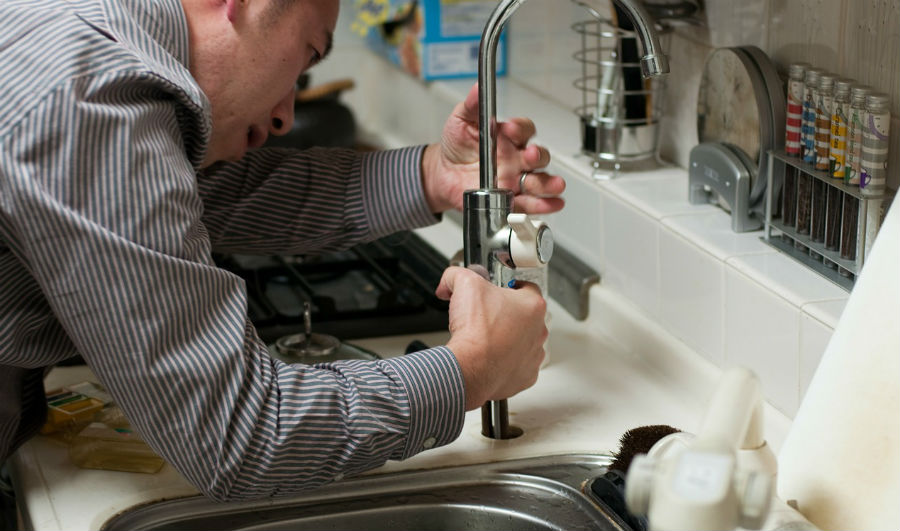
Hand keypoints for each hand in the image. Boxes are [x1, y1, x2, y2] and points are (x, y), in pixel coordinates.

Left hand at [422, 84, 565, 213]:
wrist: (443, 174)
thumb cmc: (457, 146)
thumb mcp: (461, 120)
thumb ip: (472, 105)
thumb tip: (478, 87)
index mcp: (508, 137)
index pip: (524, 130)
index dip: (520, 129)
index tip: (508, 129)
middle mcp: (517, 158)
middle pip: (538, 157)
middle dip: (537, 156)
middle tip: (528, 156)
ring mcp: (516, 179)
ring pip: (539, 181)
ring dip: (548, 183)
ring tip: (554, 185)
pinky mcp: (511, 199)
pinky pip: (531, 203)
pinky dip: (544, 205)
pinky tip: (552, 204)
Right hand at [435, 266, 546, 410]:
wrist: (470, 368)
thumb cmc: (475, 331)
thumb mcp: (463, 284)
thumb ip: (457, 275)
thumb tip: (450, 280)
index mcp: (532, 306)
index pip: (527, 287)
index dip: (509, 287)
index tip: (498, 291)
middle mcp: (538, 330)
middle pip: (525, 316)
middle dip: (506, 314)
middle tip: (486, 315)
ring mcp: (534, 355)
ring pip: (523, 341)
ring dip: (508, 339)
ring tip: (486, 338)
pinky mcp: (526, 376)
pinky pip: (518, 365)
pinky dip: (505, 362)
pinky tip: (489, 357)